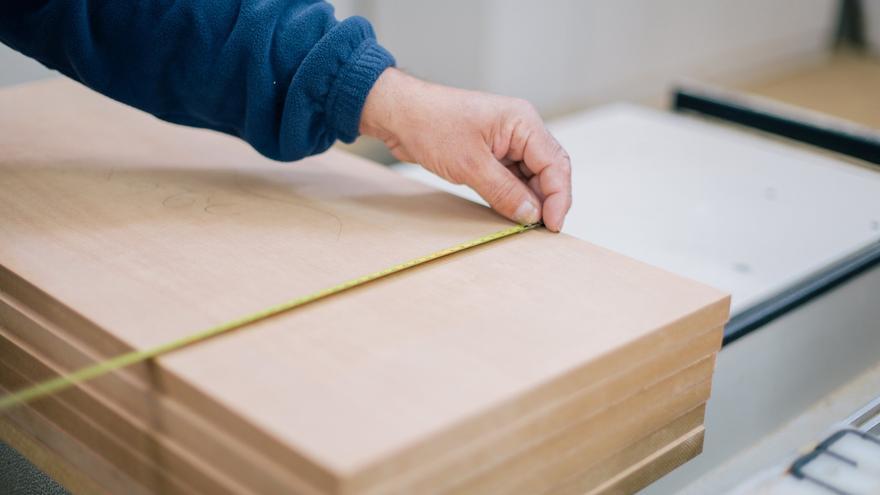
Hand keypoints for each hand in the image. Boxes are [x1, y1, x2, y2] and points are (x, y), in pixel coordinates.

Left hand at [359, 69, 570, 231]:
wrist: (400, 115)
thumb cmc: (431, 125)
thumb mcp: (470, 164)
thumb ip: (505, 191)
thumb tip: (531, 214)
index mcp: (523, 122)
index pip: (555, 163)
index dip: (559, 197)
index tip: (553, 225)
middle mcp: (520, 129)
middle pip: (549, 170)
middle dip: (548, 200)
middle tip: (542, 230)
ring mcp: (506, 141)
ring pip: (531, 176)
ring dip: (530, 200)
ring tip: (525, 225)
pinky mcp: (492, 153)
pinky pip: (512, 178)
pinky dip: (513, 196)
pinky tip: (510, 213)